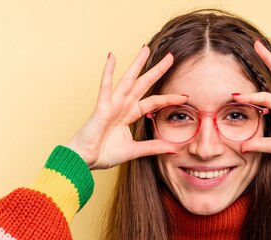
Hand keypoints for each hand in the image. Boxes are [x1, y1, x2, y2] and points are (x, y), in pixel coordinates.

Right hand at [66, 46, 187, 169]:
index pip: (153, 102)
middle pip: (143, 84)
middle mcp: (122, 106)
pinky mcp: (102, 107)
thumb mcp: (135, 150)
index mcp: (129, 115)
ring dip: (137, 64)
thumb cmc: (104, 153)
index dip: (168, 98)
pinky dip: (108, 71)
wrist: (86, 159)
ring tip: (145, 48)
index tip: (185, 96)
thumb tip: (174, 149)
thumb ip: (153, 147)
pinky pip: (106, 86)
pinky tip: (112, 57)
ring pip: (127, 80)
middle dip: (157, 70)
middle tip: (170, 56)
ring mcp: (112, 104)